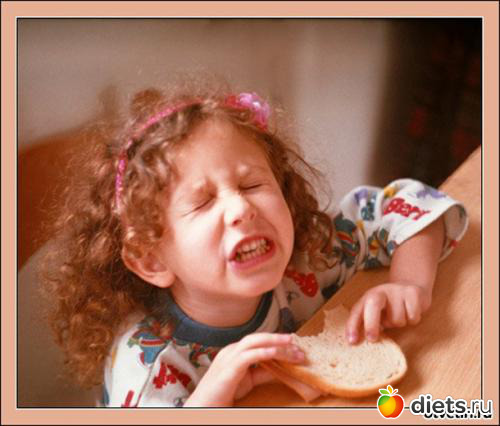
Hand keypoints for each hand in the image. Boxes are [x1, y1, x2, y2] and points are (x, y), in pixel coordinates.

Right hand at [183, 333, 304, 406]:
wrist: (203, 406)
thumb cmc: (223, 393)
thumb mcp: (248, 381)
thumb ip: (263, 372)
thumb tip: (281, 366)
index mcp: (235, 351)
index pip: (259, 341)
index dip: (277, 341)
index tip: (295, 346)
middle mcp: (231, 350)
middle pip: (258, 338)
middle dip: (278, 339)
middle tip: (297, 343)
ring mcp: (228, 357)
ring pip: (254, 343)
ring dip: (274, 343)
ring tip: (290, 345)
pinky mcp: (228, 369)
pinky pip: (247, 356)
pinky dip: (262, 352)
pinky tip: (274, 353)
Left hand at [345, 282, 431, 343]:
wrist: (410, 286)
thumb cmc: (390, 306)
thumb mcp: (376, 313)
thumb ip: (368, 325)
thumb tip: (359, 342)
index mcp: (367, 298)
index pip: (357, 311)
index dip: (352, 326)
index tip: (352, 341)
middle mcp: (380, 292)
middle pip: (373, 304)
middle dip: (371, 324)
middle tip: (372, 339)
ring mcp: (396, 290)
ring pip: (397, 318)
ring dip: (399, 324)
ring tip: (400, 316)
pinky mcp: (412, 292)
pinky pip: (412, 316)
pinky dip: (413, 320)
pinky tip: (410, 312)